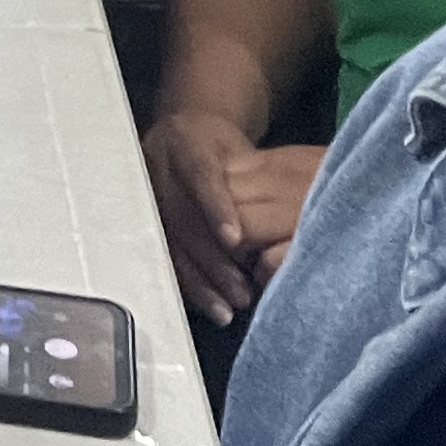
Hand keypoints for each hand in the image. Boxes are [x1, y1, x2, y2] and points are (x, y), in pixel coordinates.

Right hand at [142, 113, 323, 327]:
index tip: (234, 239)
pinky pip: (168, 258)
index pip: (201, 174)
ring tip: (228, 310)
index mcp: (186, 142)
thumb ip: (262, 177)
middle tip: (242, 293)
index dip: (216, 207)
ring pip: (171, 244)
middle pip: (182, 218)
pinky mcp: (148, 221)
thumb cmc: (226, 148)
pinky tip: (211, 308)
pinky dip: (191, 285)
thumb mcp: (242, 151)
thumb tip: (297, 215)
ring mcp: (148, 197)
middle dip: (211, 259)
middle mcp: (159, 168)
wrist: (186, 135)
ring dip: (200, 281)